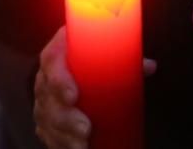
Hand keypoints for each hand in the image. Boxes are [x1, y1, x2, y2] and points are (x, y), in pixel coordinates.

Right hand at [34, 26, 156, 148]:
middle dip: (65, 116)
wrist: (74, 69)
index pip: (51, 59)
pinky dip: (60, 143)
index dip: (59, 78)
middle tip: (86, 128)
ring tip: (82, 144)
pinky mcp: (45, 119)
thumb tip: (149, 66)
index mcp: (60, 54)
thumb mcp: (108, 57)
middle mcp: (46, 77)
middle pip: (48, 96)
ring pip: (46, 118)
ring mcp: (43, 100)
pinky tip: (75, 148)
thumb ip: (126, 60)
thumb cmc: (93, 62)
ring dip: (64, 135)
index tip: (73, 96)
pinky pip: (47, 133)